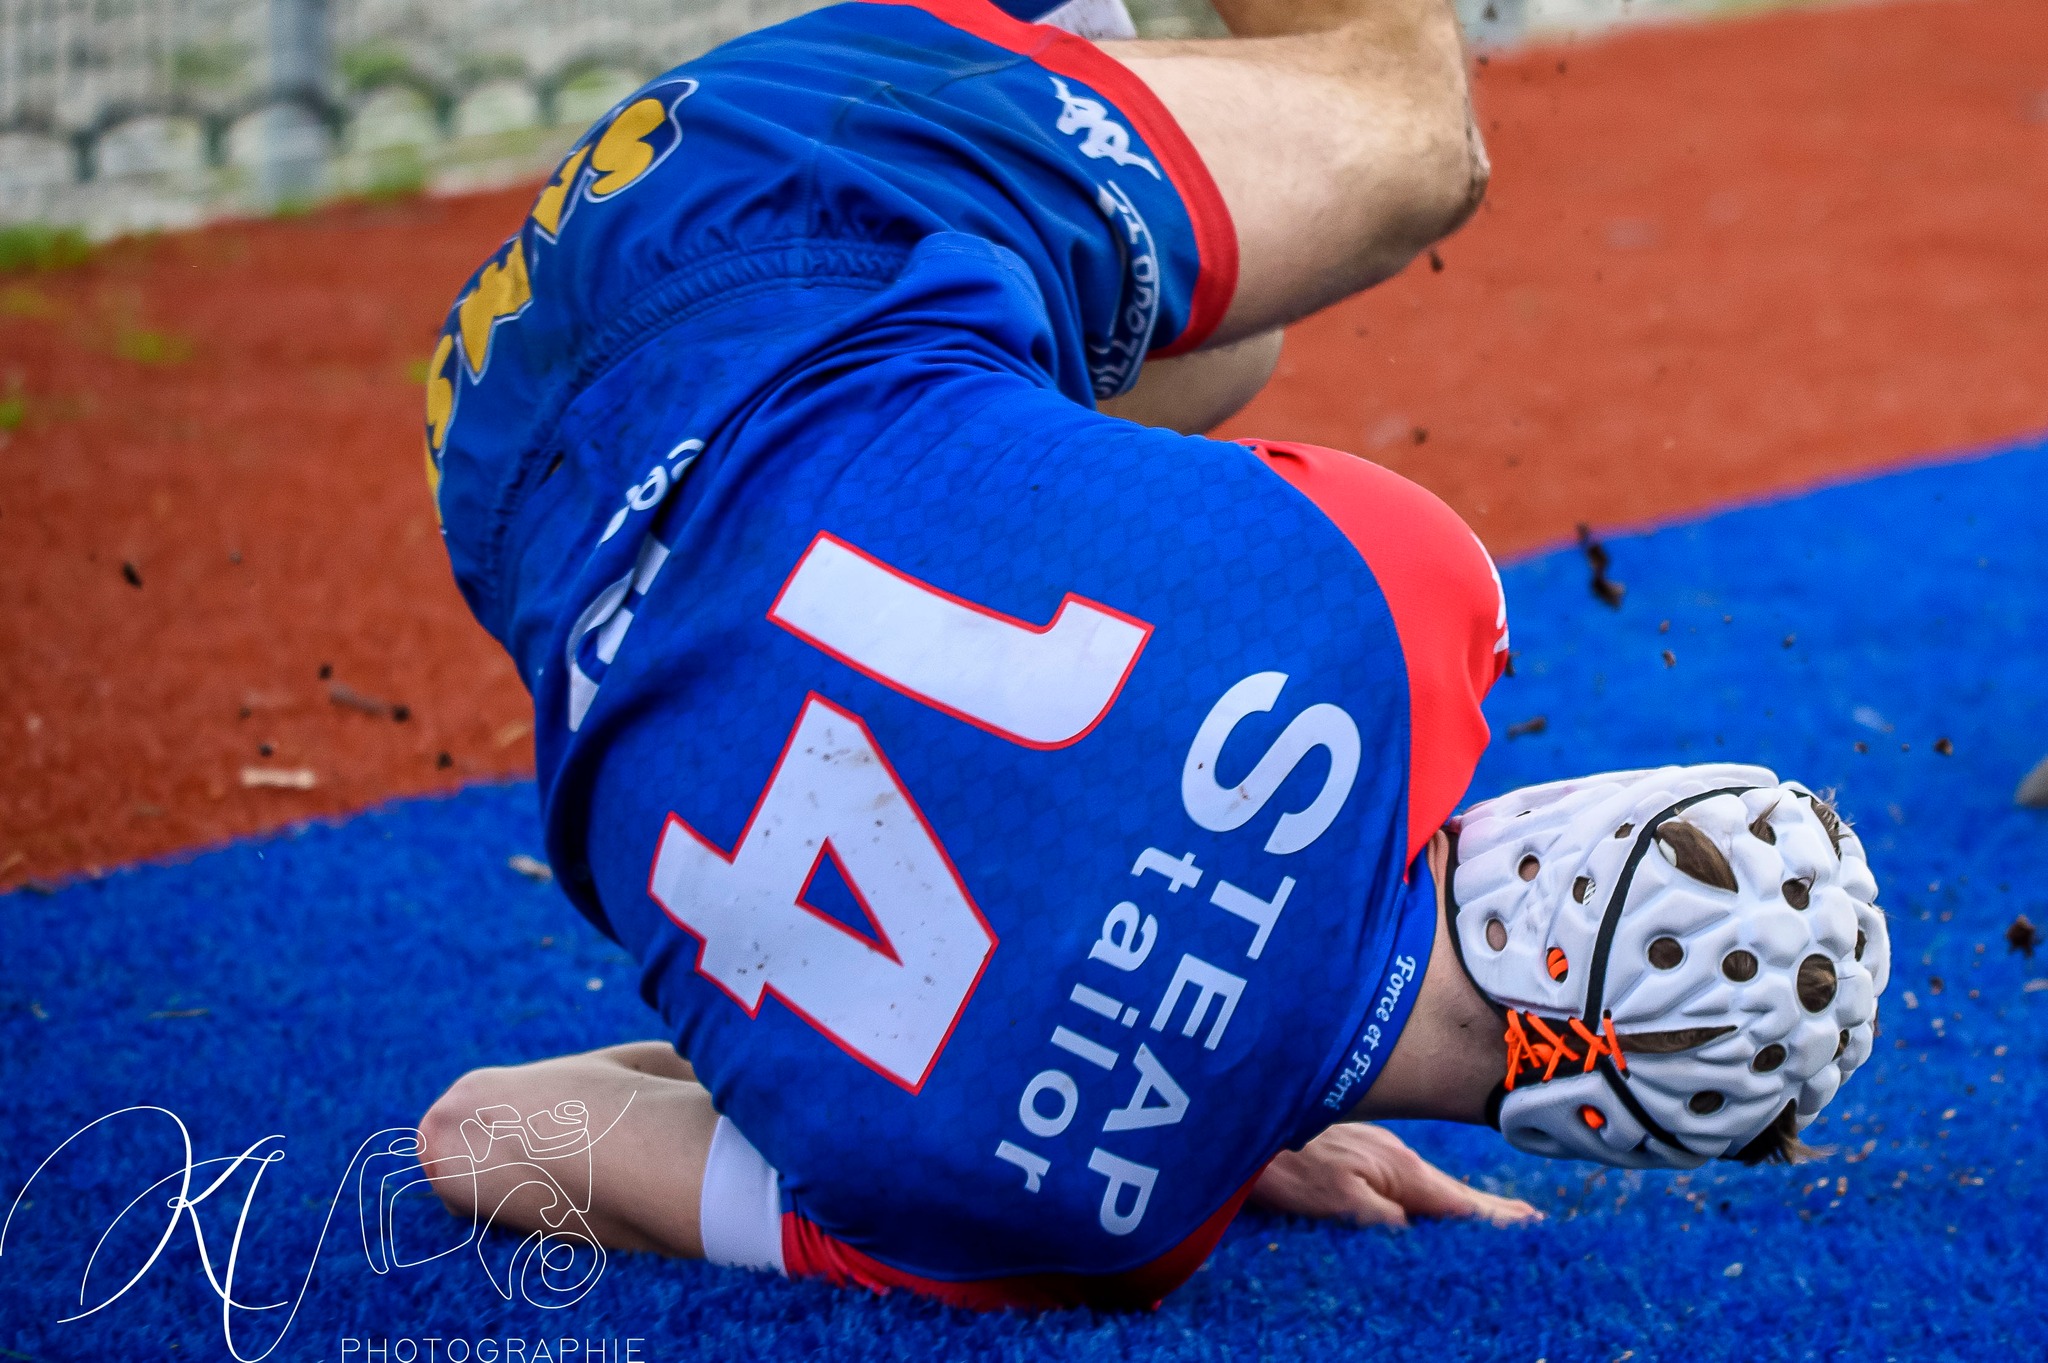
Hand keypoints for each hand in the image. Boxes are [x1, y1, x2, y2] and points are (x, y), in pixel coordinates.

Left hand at [1248, 1122, 1540, 1228]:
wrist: (1243, 1113)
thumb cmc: (1284, 1162)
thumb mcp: (1337, 1197)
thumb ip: (1385, 1217)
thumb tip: (1422, 1237)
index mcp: (1400, 1171)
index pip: (1460, 1203)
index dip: (1497, 1218)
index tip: (1534, 1227)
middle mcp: (1395, 1159)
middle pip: (1453, 1192)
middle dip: (1492, 1209)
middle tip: (1532, 1224)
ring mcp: (1377, 1152)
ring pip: (1432, 1183)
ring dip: (1465, 1201)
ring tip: (1498, 1215)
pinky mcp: (1358, 1152)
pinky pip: (1410, 1179)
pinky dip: (1434, 1193)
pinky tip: (1434, 1199)